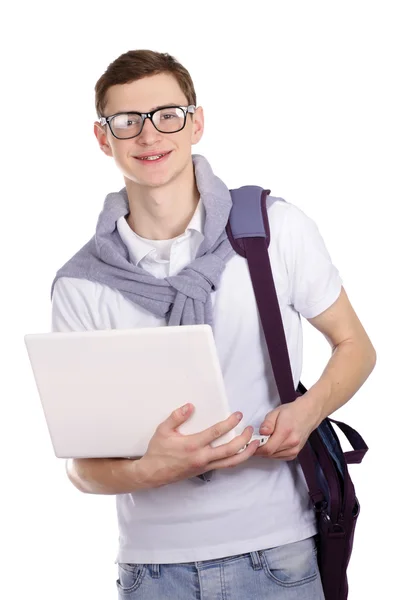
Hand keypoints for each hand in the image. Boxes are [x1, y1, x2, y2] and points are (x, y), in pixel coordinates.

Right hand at [138, 403, 260, 486]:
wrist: (153, 473)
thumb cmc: (158, 451)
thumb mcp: (163, 430)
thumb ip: (176, 417)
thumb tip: (190, 406)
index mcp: (192, 445)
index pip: (216, 432)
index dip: (230, 423)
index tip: (238, 415)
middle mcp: (202, 457)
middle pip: (230, 449)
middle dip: (244, 439)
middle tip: (250, 428)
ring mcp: (205, 466)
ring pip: (231, 462)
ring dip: (245, 453)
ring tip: (254, 443)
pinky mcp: (205, 470)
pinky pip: (225, 466)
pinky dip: (236, 459)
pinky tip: (241, 452)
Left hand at [255, 396, 318, 459]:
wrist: (308, 414)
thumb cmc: (291, 412)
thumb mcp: (276, 412)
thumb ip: (267, 423)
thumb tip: (262, 433)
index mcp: (285, 431)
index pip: (267, 448)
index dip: (256, 448)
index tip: (249, 444)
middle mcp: (292, 443)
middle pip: (270, 453)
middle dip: (259, 449)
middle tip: (254, 441)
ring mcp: (295, 449)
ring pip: (274, 456)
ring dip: (266, 451)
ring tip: (264, 441)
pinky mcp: (295, 453)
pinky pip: (280, 457)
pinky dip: (273, 453)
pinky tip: (272, 444)